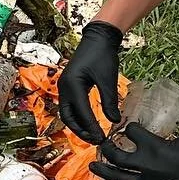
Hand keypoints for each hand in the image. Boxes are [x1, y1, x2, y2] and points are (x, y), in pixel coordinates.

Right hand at [58, 21, 122, 143]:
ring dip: (79, 125)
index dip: (91, 127)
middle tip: (95, 141)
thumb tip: (114, 122)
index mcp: (72, 84)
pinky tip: (90, 122)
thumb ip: (109, 101)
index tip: (102, 139)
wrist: (98, 38)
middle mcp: (64, 87)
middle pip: (68, 116)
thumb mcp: (108, 80)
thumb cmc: (103, 55)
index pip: (81, 112)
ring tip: (92, 135)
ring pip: (68, 112)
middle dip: (80, 130)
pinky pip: (71, 105)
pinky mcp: (69, 85)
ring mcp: (65, 86)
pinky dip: (79, 116)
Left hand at [89, 124, 178, 179]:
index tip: (131, 129)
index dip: (131, 129)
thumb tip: (159, 143)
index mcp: (155, 147)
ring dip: (105, 172)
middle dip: (107, 149)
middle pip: (118, 156)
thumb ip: (166, 141)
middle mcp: (147, 165)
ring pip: (119, 178)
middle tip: (102, 146)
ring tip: (93, 167)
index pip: (132, 133)